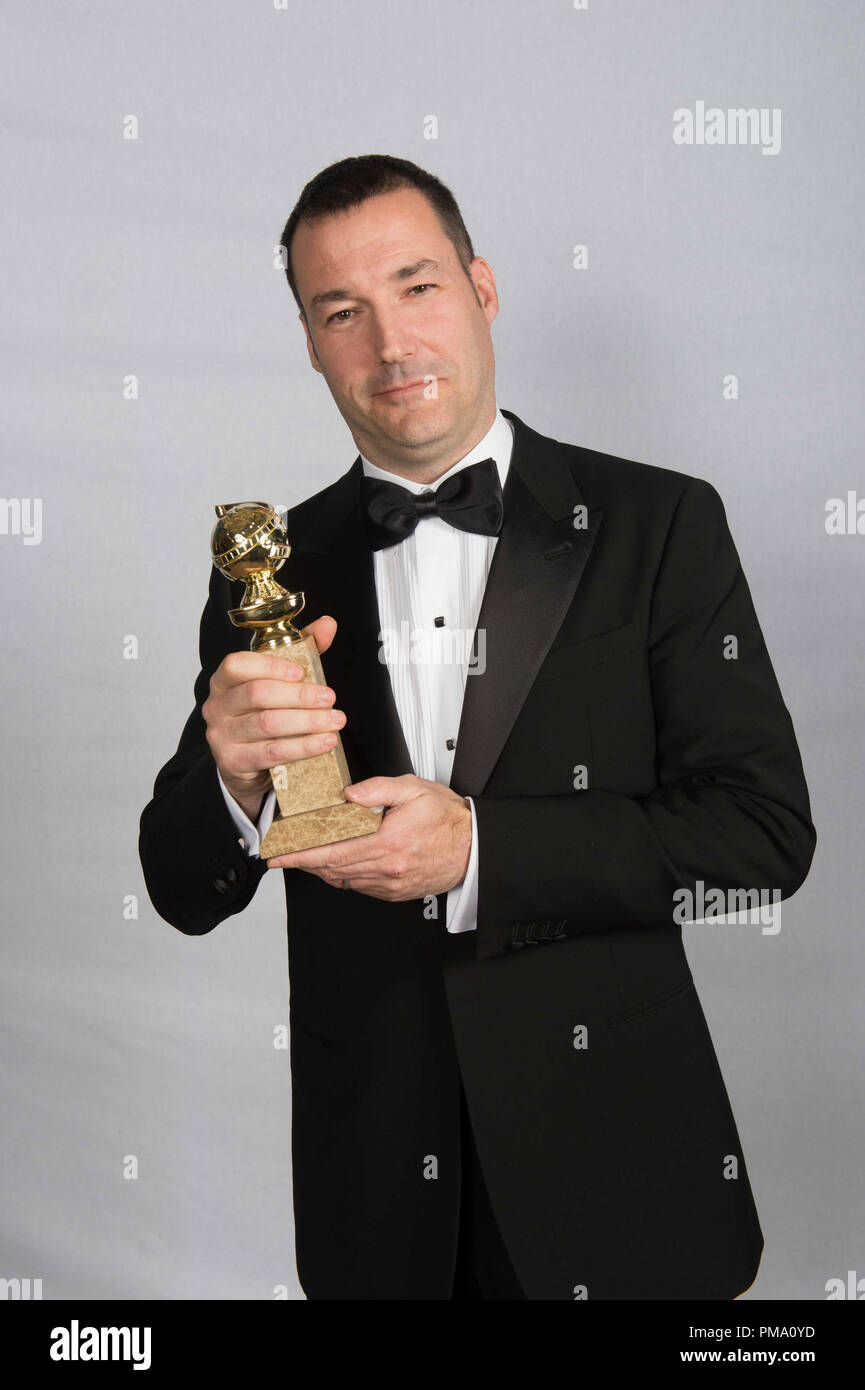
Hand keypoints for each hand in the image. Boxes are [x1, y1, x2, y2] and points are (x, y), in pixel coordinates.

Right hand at [203, 616, 344, 815]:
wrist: (244, 762)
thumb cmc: (262, 714)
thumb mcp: (279, 681)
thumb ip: (302, 650)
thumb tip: (327, 624)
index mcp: (224, 680)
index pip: (237, 664)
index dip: (270, 665)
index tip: (301, 672)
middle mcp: (217, 706)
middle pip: (257, 694)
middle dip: (299, 696)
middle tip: (329, 698)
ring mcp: (222, 735)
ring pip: (267, 724)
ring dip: (307, 722)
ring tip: (335, 721)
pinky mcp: (234, 761)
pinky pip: (272, 752)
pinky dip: (303, 747)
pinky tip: (324, 742)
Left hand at [265, 774, 472, 900]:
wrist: (473, 848)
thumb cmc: (447, 819)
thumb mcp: (414, 790)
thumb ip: (378, 788)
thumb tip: (349, 794)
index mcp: (387, 843)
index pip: (332, 852)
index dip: (301, 855)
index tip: (280, 855)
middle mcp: (386, 868)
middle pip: (332, 869)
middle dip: (304, 863)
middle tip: (284, 855)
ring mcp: (389, 884)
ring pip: (343, 880)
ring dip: (322, 869)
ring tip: (307, 856)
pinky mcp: (394, 892)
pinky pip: (359, 886)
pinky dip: (343, 875)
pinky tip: (337, 863)